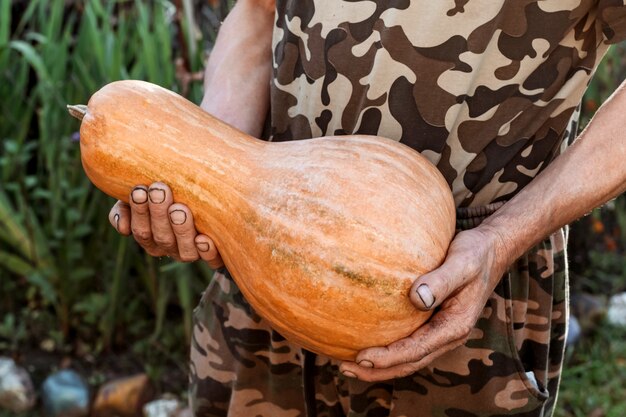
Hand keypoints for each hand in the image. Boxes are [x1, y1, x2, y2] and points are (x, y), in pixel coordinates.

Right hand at [108, 182, 223, 268]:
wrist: (208, 188)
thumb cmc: (172, 183)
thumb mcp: (149, 185)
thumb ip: (130, 197)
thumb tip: (122, 224)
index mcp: (149, 233)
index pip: (140, 229)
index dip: (138, 212)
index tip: (139, 189)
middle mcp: (168, 246)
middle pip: (159, 237)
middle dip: (158, 213)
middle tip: (159, 190)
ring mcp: (190, 252)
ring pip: (183, 249)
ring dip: (180, 229)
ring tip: (180, 209)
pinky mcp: (213, 255)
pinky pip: (211, 259)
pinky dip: (207, 251)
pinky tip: (204, 238)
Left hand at [339, 227, 508, 381]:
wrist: (490, 251)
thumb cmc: (475, 254)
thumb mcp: (462, 263)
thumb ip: (441, 280)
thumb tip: (416, 298)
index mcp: (455, 326)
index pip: (416, 350)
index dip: (388, 357)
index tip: (361, 357)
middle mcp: (448, 335)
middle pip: (409, 362)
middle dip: (377, 370)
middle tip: (344, 368)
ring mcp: (441, 332)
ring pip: (408, 357)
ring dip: (380, 364)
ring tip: (347, 363)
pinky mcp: (434, 323)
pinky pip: (409, 343)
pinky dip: (388, 349)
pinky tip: (367, 341)